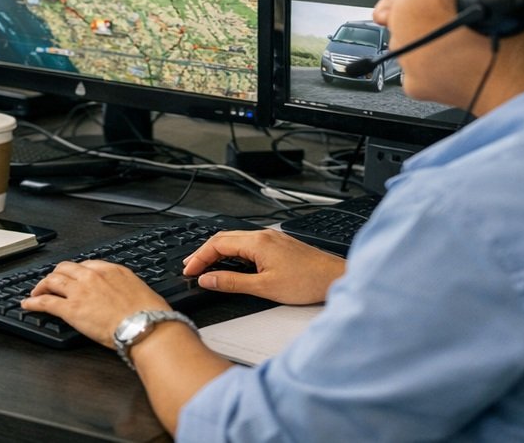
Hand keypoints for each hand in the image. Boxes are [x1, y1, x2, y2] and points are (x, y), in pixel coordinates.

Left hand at [21, 260, 171, 348]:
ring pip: (53, 280)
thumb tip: (128, 297)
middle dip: (56, 275)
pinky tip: (28, 304)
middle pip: (65, 268)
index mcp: (111, 270)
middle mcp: (92, 276)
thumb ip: (127, 289)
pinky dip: (34, 302)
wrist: (146, 327)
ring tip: (37, 291)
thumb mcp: (141, 291)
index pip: (86, 265)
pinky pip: (46, 301)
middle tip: (52, 283)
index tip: (73, 277)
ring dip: (42, 285)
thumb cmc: (149, 314)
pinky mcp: (70, 309)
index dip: (75, 272)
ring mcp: (79, 291)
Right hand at [182, 228, 345, 303]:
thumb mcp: (264, 287)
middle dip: (204, 252)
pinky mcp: (279, 244)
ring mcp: (272, 238)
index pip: (217, 245)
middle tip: (191, 266)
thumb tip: (208, 279)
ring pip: (236, 239)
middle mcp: (263, 235)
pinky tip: (232, 262)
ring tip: (206, 264)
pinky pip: (248, 243)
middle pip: (224, 238)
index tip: (189, 270)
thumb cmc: (307, 282)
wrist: (335, 278)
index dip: (199, 258)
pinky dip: (233, 251)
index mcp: (257, 242)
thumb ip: (232, 282)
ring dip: (218, 251)